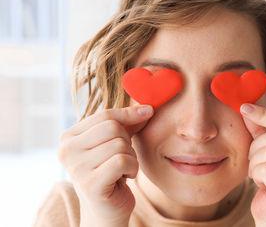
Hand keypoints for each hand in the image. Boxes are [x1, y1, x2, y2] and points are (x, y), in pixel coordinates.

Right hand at [58, 105, 153, 225]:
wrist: (107, 209)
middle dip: (127, 141)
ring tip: (123, 169)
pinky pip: (123, 161)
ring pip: (120, 144)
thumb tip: (147, 107)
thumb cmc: (112, 172)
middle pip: (113, 128)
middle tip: (124, 156)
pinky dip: (132, 168)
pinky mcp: (90, 183)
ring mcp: (76, 168)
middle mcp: (67, 150)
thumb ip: (128, 123)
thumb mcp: (116, 142)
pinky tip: (126, 177)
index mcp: (69, 137)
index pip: (105, 115)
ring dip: (131, 157)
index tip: (148, 112)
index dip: (129, 114)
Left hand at [240, 103, 265, 226]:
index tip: (244, 108)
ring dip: (255, 164)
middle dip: (255, 149)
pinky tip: (262, 184)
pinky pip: (264, 170)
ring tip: (260, 173)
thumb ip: (260, 128)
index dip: (263, 114)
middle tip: (256, 162)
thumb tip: (247, 106)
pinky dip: (256, 175)